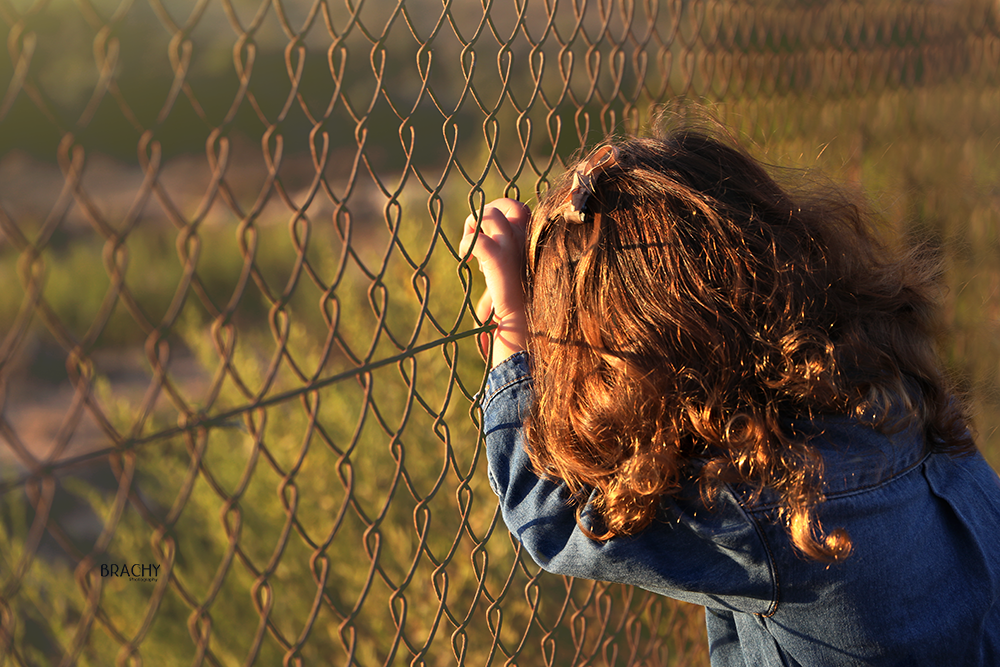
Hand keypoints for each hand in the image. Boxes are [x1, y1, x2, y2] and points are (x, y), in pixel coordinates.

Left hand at [460, 198, 529, 364]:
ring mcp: (513, 247)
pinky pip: (476, 239)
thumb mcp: (511, 270)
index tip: (486, 233)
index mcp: (530, 239)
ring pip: (490, 214)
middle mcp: (525, 239)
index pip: (518, 209)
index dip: (499, 213)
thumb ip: (502, 255)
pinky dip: (465, 245)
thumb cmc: (514, 300)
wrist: (521, 320)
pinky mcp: (499, 259)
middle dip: (486, 212)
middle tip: (474, 232)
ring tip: (469, 246)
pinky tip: (466, 260)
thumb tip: (481, 252)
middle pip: (507, 204)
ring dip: (473, 225)